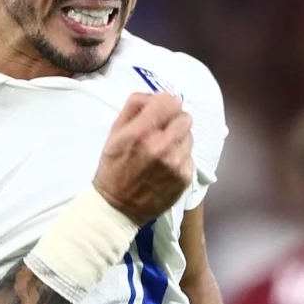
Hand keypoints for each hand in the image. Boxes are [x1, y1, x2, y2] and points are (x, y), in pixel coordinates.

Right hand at [93, 92, 193, 225]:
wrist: (117, 207)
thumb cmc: (113, 167)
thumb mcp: (115, 132)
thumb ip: (134, 107)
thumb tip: (154, 96)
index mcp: (141, 132)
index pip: (170, 101)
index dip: (165, 105)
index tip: (160, 113)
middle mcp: (161, 146)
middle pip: (185, 117)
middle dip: (173, 121)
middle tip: (162, 132)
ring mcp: (176, 163)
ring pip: (189, 136)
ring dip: (179, 139)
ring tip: (163, 151)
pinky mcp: (185, 178)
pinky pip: (190, 156)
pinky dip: (180, 158)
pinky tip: (166, 166)